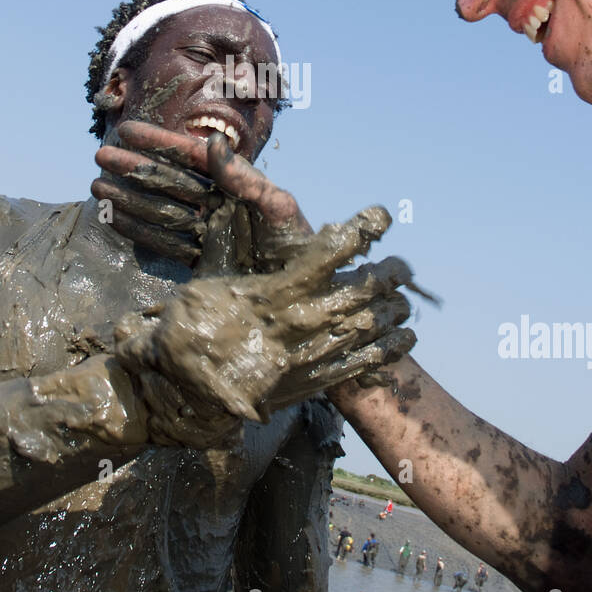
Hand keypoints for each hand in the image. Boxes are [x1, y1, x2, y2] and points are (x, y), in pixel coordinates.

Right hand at [105, 122, 312, 270]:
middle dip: (134, 167)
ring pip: (159, 208)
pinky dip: (137, 230)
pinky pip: (162, 241)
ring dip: (128, 197)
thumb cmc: (299, 247)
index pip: (192, 156)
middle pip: (168, 179)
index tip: (128, 129)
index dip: (159, 142)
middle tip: (99, 155)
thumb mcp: (278, 208)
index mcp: (238, 184)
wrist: (301, 298)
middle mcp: (219, 204)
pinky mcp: (202, 260)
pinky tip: (113, 218)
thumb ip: (244, 179)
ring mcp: (208, 232)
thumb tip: (213, 143)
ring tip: (96, 186)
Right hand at [112, 206, 416, 422]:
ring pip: (373, 326)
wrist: (186, 392)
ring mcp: (312, 354)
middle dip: (391, 273)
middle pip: (366, 289)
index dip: (364, 229)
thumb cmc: (193, 328)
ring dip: (395, 309)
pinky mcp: (316, 381)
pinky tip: (404, 335)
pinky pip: (367, 363)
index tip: (380, 217)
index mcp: (277, 290)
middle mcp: (301, 320)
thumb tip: (225, 199)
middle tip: (399, 265)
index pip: (333, 251)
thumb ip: (228, 238)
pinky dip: (393, 347)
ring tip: (402, 299)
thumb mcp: (208, 277)